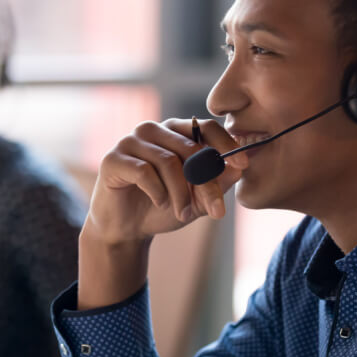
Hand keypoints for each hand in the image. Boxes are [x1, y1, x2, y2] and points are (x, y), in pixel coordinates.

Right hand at [85, 118, 247, 244]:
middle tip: (216, 211)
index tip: (243, 164)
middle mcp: (153, 129)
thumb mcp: (198, 198)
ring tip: (183, 213)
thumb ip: (218, 182)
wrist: (127, 229)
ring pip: (169, 161)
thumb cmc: (163, 208)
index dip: (226, 144)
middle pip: (191, 149)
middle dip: (207, 183)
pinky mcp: (113, 158)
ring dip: (181, 194)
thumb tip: (242, 166)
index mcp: (175, 132)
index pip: (205, 127)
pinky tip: (160, 204)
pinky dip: (158, 192)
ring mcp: (131, 141)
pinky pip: (144, 171)